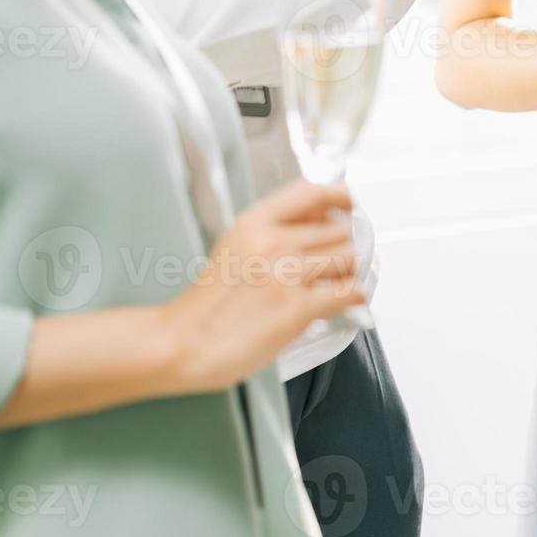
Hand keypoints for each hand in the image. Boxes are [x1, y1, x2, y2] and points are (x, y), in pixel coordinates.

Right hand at [162, 182, 365, 393]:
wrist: (182, 343)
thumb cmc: (207, 304)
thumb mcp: (233, 248)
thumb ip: (272, 231)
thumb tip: (319, 222)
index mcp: (253, 223)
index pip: (312, 193)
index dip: (339, 197)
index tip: (348, 206)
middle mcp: (272, 242)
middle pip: (337, 230)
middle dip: (341, 248)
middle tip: (334, 264)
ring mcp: (286, 274)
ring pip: (348, 259)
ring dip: (347, 273)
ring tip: (335, 284)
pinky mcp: (298, 307)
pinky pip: (349, 292)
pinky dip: (355, 297)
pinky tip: (349, 302)